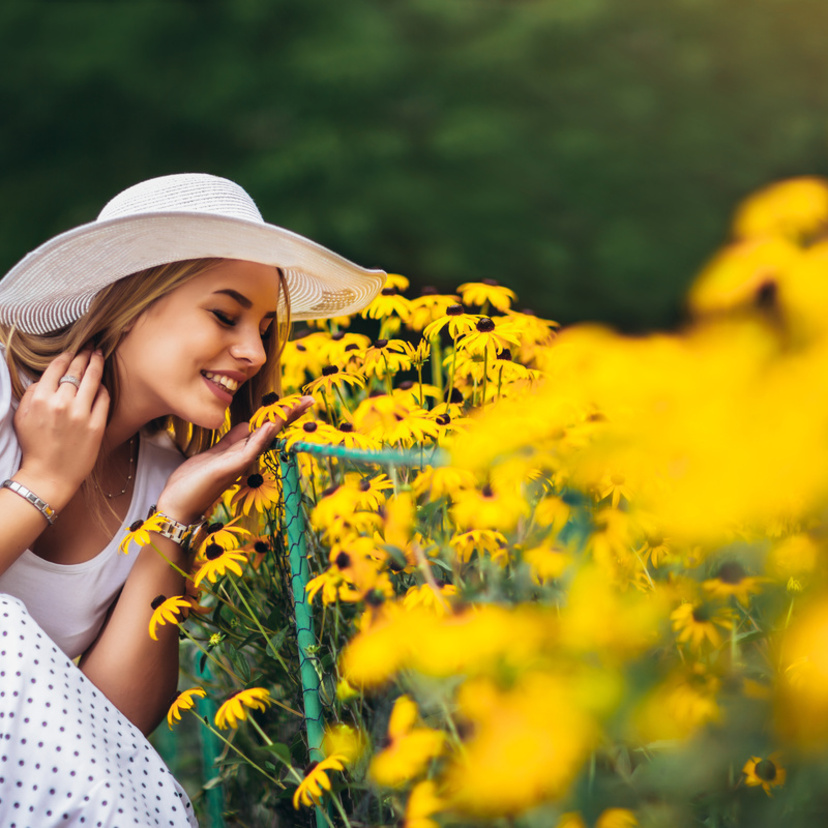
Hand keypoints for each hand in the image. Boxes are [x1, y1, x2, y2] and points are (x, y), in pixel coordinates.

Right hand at [14, 349, 108, 507]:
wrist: (49, 475)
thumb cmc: (35, 446)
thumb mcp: (23, 416)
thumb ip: (33, 393)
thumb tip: (46, 377)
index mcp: (41, 399)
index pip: (57, 367)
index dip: (67, 355)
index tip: (73, 349)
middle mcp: (61, 403)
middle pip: (77, 370)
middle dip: (85, 354)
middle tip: (90, 346)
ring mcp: (81, 414)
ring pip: (93, 380)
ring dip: (97, 364)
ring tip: (99, 356)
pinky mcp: (96, 425)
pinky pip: (104, 399)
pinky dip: (103, 388)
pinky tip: (102, 383)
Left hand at [155, 395, 313, 522]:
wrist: (177, 504)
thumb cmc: (193, 482)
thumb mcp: (213, 455)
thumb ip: (230, 441)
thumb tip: (247, 425)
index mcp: (241, 451)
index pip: (265, 428)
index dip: (280, 414)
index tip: (298, 401)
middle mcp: (244, 457)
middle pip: (271, 431)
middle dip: (290, 415)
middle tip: (310, 400)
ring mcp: (238, 463)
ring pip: (264, 439)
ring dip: (281, 422)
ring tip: (297, 406)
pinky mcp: (229, 469)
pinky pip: (248, 452)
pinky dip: (260, 439)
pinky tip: (269, 426)